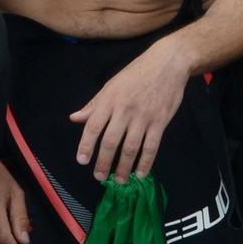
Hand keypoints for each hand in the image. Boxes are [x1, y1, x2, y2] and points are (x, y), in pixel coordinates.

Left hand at [70, 35, 189, 182]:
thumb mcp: (111, 84)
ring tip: (119, 180)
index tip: (82, 161)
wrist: (167, 63)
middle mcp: (124, 110)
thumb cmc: (136, 73)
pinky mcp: (160, 122)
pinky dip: (145, 162)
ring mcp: (143, 117)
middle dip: (103, 162)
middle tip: (99, 177)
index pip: (93, 126)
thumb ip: (94, 104)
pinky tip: (140, 173)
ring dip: (123, 167)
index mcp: (110, 99)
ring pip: (131, 148)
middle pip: (111, 141)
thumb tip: (75, 118)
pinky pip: (151, 147)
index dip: (86, 145)